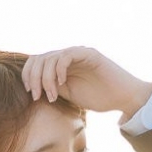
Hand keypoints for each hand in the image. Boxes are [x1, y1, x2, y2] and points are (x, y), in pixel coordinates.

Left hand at [21, 46, 151, 121]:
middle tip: (37, 97)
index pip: (35, 62)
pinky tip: (62, 84)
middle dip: (33, 79)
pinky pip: (66, 56)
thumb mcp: (68, 94)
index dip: (28, 76)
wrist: (123, 98)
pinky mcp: (89, 54)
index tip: (31, 94)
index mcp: (60, 65)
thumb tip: (32, 88)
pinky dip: (59, 70)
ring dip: (46, 79)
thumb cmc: (98, 97)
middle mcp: (67, 56)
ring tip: (53, 96)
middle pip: (39, 59)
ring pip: (50, 58)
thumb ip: (52, 87)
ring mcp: (78, 54)